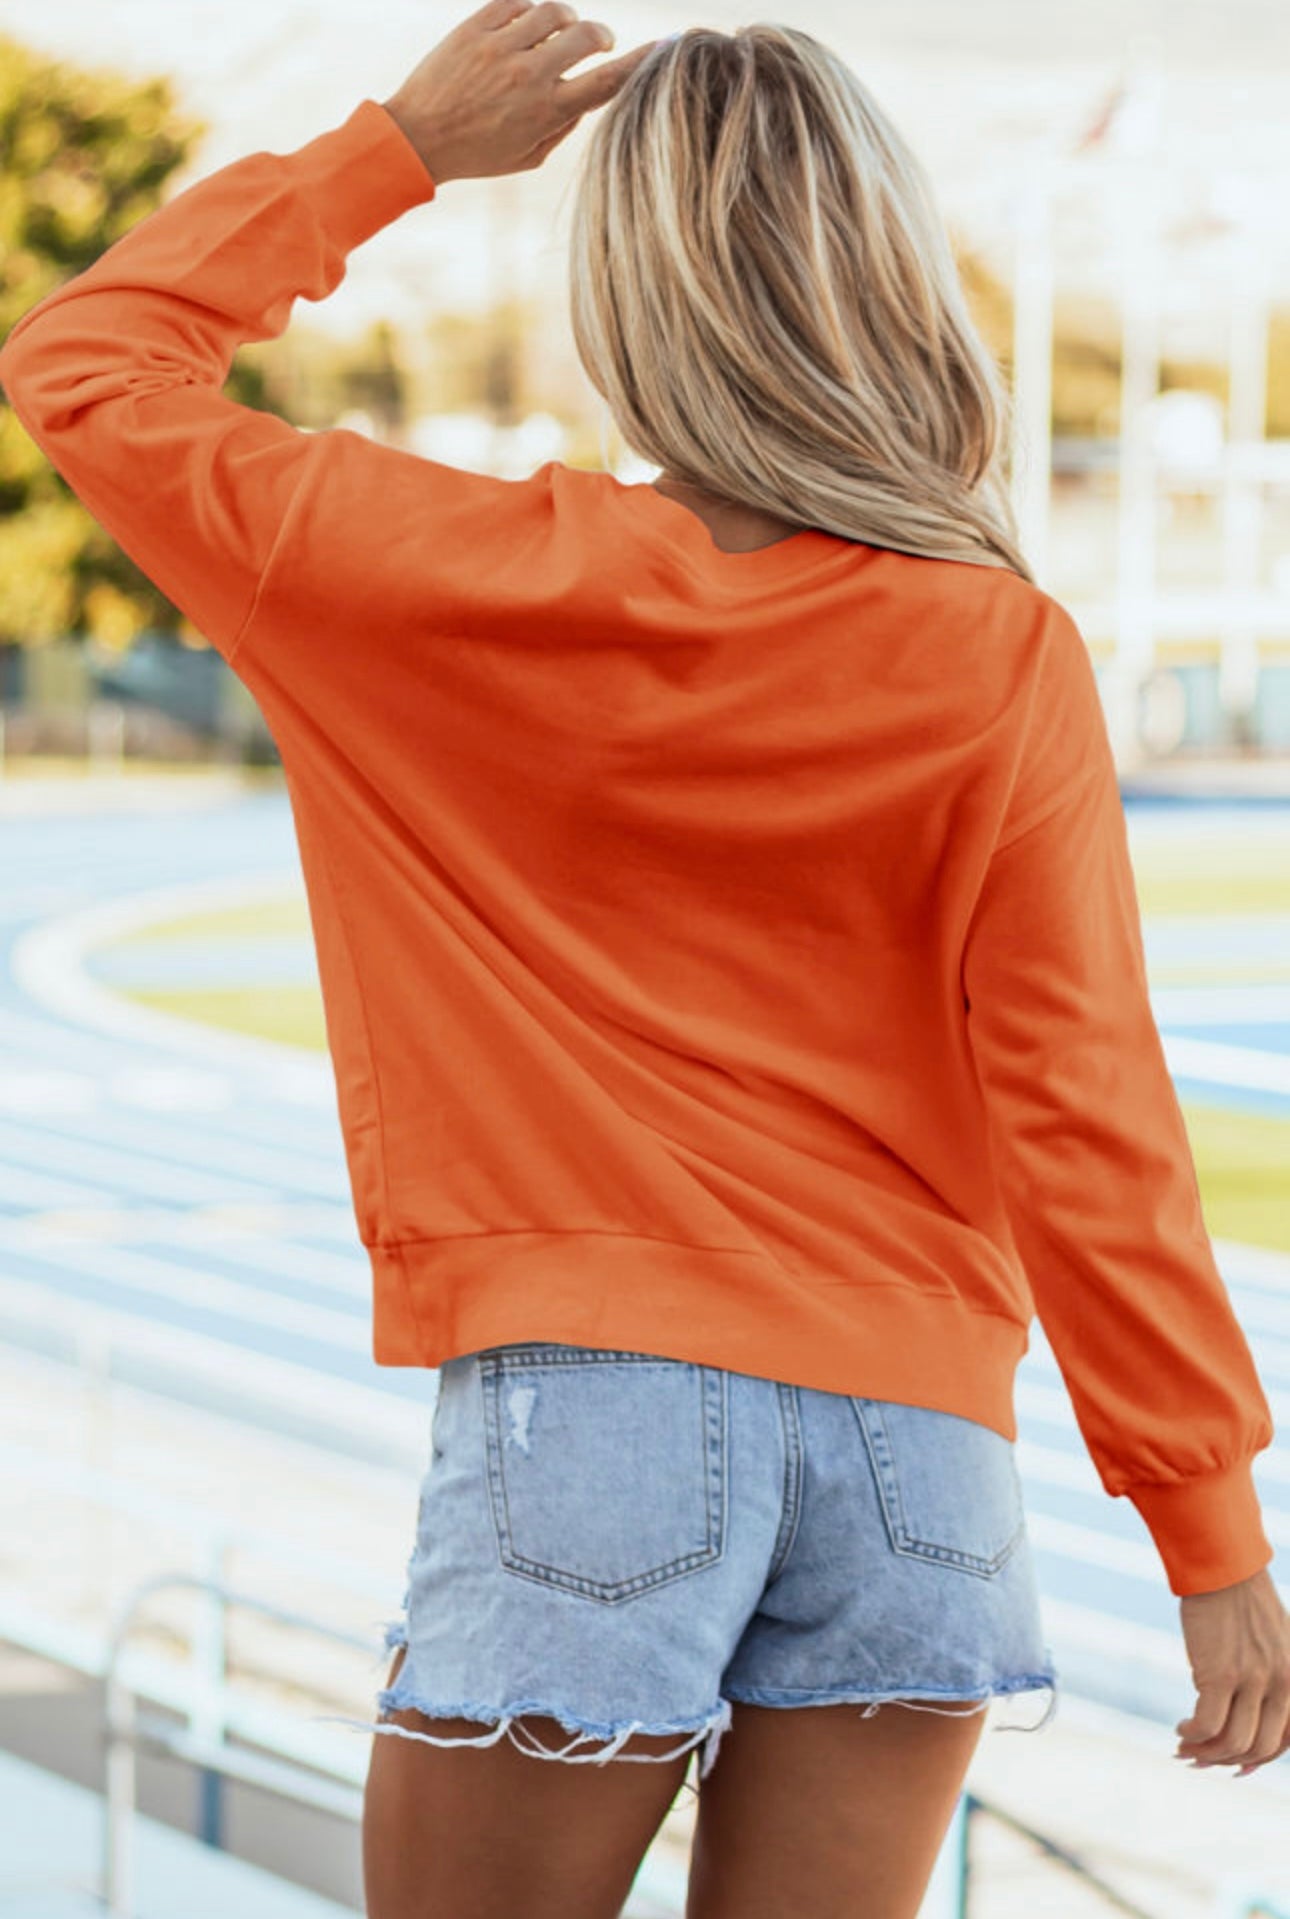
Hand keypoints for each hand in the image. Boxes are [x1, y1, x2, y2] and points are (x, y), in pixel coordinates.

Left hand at [382, 0, 659, 184]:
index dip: (639, 62)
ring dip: (565, 18)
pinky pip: (515, 1)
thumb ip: (562, 126)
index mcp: (546, 111)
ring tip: (560, 31)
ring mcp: (501, 47)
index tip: (662, 47)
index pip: (606, 81)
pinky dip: (526, 10)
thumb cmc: (477, 153)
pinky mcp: (476, 27)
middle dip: (599, 34)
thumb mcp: (528, 156)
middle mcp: (528, 74)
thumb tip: (587, 95)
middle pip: (586, 35)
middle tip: (598, 41)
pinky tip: (523, 26)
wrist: (418, 138)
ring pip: (554, 11)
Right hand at [1175, 1565, 1289, 1775]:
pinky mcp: (1220, 1673)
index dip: (1258, 1761)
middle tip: (1200, 1759)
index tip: (1233, 1766)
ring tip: (1184, 1747)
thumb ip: (1269, 1679)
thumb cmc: (1241, 1601)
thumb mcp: (1273, 1643)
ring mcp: (1253, 1680)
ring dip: (1205, 1753)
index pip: (1284, 1741)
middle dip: (1227, 1762)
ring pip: (1233, 1743)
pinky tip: (1179, 1729)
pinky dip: (1192, 1734)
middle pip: (1259, 1749)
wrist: (1222, 1566)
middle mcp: (1282, 1684)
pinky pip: (1207, 1724)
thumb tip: (1238, 1719)